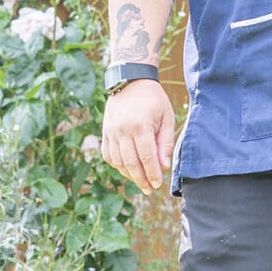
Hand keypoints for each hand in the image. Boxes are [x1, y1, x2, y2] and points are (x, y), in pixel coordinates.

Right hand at [101, 79, 175, 194]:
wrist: (131, 80)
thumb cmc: (153, 99)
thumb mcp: (166, 117)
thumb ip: (165, 143)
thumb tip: (163, 166)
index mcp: (140, 126)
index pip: (147, 158)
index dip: (152, 174)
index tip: (157, 185)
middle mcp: (123, 130)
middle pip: (131, 163)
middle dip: (141, 180)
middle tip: (149, 189)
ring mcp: (111, 131)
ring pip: (118, 161)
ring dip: (129, 175)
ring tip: (140, 181)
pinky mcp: (105, 131)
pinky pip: (108, 155)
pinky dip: (117, 165)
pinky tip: (127, 169)